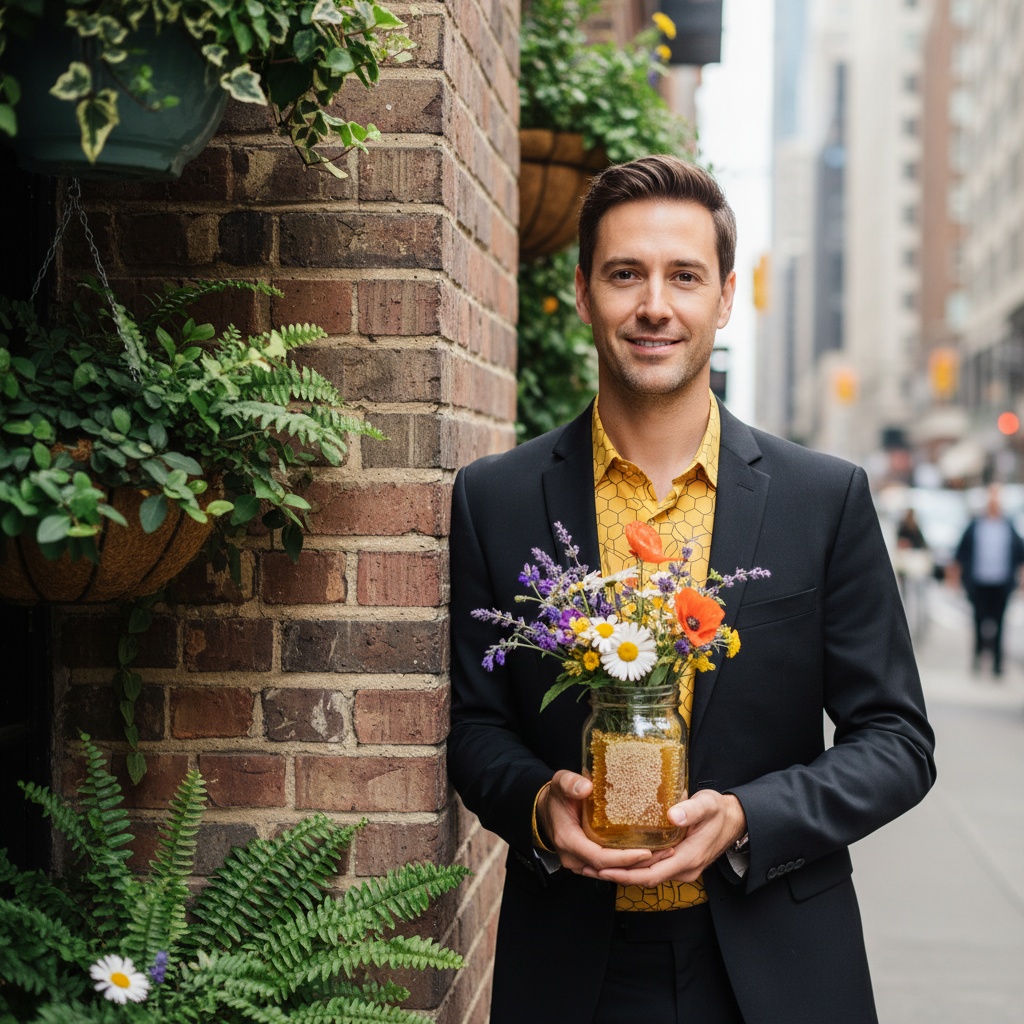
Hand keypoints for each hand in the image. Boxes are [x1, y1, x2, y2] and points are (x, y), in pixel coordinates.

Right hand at [538, 770, 673, 874]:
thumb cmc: (556, 796)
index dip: (623, 858)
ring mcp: (580, 862)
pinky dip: (628, 864)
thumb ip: (570, 783)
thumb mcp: (560, 784)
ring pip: (611, 872)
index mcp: (569, 841)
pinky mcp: (587, 862)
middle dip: (638, 865)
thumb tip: (586, 787)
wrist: (546, 809)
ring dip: (636, 866)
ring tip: (664, 855)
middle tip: (666, 854)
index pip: (599, 858)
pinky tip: (648, 855)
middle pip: (610, 869)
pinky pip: (609, 868)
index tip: (646, 852)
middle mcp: (574, 858)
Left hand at [583, 790, 745, 887]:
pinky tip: (618, 857)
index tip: (603, 869)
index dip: (626, 874)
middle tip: (589, 868)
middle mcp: (683, 869)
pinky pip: (653, 868)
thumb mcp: (707, 805)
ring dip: (623, 872)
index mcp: (688, 858)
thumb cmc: (719, 812)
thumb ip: (691, 810)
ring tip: (595, 864)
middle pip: (645, 878)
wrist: (734, 820)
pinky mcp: (678, 862)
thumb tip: (673, 816)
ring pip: (648, 875)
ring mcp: (681, 868)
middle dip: (617, 876)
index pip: (652, 874)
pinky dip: (634, 866)